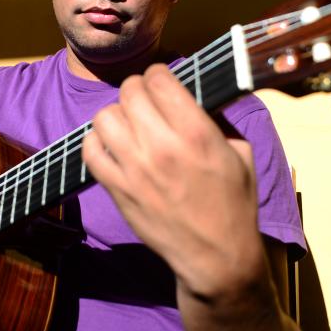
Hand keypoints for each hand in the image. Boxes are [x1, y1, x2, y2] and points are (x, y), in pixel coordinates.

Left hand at [82, 64, 264, 298]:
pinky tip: (112, 145)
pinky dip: (96, 141)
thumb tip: (194, 95)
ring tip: (128, 123)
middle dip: (137, 89)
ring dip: (116, 114)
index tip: (161, 80)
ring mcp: (135, 169)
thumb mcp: (240, 153)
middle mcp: (162, 146)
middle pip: (129, 92)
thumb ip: (216, 120)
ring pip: (105, 116)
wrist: (216, 256)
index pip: (159, 79)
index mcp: (197, 133)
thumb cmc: (234, 204)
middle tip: (144, 99)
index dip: (158, 74)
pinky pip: (90, 150)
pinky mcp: (118, 190)